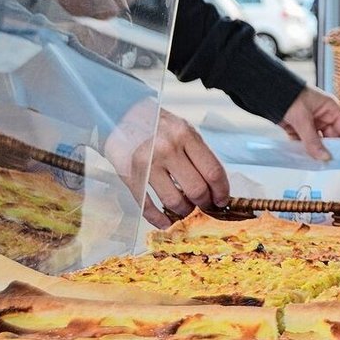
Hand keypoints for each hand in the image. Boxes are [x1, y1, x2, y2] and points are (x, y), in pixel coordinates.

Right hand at [103, 101, 229, 227]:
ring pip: (174, 201)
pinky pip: (147, 206)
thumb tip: (216, 186)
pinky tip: (165, 223)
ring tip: (185, 208)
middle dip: (204, 203)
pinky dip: (158, 219)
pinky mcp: (130, 176)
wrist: (119, 116)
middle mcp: (167, 148)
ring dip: (184, 210)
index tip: (221, 200)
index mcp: (186, 135)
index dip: (221, 191)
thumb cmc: (157, 126)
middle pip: (196, 189)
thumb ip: (198, 154)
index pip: (213, 171)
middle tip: (204, 204)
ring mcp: (147, 163)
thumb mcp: (183, 130)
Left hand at [278, 86, 339, 160]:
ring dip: (315, 150)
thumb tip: (324, 158)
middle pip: (332, 138)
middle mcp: (323, 116)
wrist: (266, 90)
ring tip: (314, 162)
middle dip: (328, 149)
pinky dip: (303, 148)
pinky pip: (305, 142)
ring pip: (317, 141)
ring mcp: (311, 122)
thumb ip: (313, 141)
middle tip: (326, 163)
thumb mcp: (303, 120)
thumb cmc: (289, 96)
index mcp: (331, 109)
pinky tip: (302, 157)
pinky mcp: (299, 128)